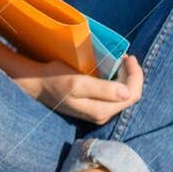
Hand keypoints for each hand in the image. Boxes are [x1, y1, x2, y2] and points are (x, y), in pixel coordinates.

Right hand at [20, 53, 143, 124]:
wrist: (37, 85)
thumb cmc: (55, 80)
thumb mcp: (77, 83)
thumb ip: (102, 89)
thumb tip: (126, 93)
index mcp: (102, 111)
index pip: (132, 94)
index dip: (135, 74)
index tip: (127, 56)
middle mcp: (103, 115)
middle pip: (131, 96)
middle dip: (132, 75)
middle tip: (125, 56)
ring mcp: (99, 112)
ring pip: (124, 95)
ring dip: (125, 77)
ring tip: (119, 60)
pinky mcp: (94, 106)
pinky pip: (114, 95)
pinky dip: (116, 80)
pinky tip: (111, 70)